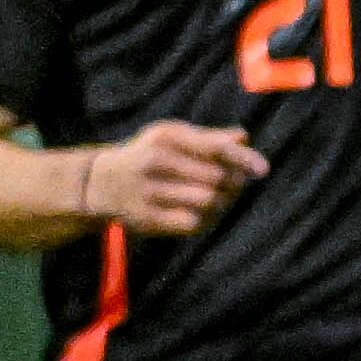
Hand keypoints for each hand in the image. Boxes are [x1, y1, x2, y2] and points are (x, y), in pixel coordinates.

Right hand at [81, 121, 266, 235]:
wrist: (97, 183)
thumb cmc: (146, 155)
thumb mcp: (171, 138)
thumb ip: (208, 139)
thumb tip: (244, 139)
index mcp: (165, 138)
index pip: (214, 148)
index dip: (243, 159)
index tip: (263, 169)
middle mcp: (154, 163)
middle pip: (217, 178)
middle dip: (234, 182)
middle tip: (236, 184)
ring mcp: (147, 192)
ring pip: (207, 201)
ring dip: (222, 202)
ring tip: (221, 198)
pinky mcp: (143, 219)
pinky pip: (191, 222)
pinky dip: (205, 219)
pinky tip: (204, 213)